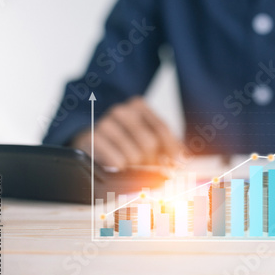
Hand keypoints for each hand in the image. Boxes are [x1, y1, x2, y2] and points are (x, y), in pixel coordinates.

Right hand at [71, 96, 185, 169]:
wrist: (88, 144)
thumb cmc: (123, 142)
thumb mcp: (147, 138)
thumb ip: (168, 146)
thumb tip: (186, 161)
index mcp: (137, 106)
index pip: (162, 129)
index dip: (173, 150)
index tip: (178, 165)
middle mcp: (120, 111)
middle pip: (149, 143)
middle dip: (152, 161)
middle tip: (149, 168)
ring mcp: (104, 124)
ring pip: (134, 154)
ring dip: (137, 168)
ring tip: (132, 167)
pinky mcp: (90, 139)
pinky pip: (117, 161)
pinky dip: (122, 169)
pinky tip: (119, 168)